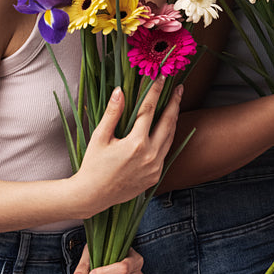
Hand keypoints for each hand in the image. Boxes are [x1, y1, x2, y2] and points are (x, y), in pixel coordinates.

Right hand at [72, 82, 182, 216]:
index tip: (162, 77)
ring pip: (170, 137)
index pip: (149, 110)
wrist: (93, 196)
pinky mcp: (156, 175)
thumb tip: (120, 91)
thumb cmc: (93, 165)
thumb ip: (112, 113)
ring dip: (174, 120)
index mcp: (136, 143)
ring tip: (175, 104)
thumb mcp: (100, 137)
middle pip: (168, 122)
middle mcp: (150, 155)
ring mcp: (155, 167)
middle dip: (175, 103)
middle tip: (180, 88)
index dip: (156, 91)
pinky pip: (166, 152)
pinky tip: (167, 128)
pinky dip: (168, 138)